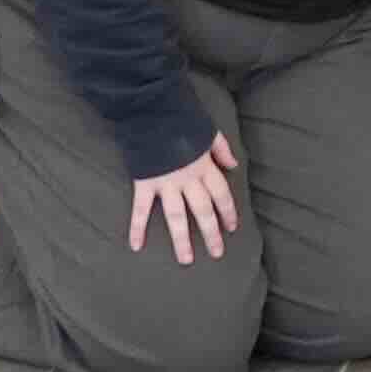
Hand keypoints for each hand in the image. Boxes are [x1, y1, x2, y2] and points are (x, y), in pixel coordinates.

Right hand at [127, 133, 240, 262]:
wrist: (152, 112)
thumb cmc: (182, 120)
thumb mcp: (208, 131)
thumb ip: (221, 150)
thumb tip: (234, 165)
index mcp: (204, 166)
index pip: (221, 194)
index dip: (228, 211)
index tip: (233, 228)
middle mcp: (188, 179)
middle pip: (203, 210)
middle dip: (211, 232)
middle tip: (217, 253)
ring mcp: (165, 183)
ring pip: (176, 216)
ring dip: (182, 239)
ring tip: (187, 260)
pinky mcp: (144, 183)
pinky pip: (140, 209)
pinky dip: (137, 228)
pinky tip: (136, 246)